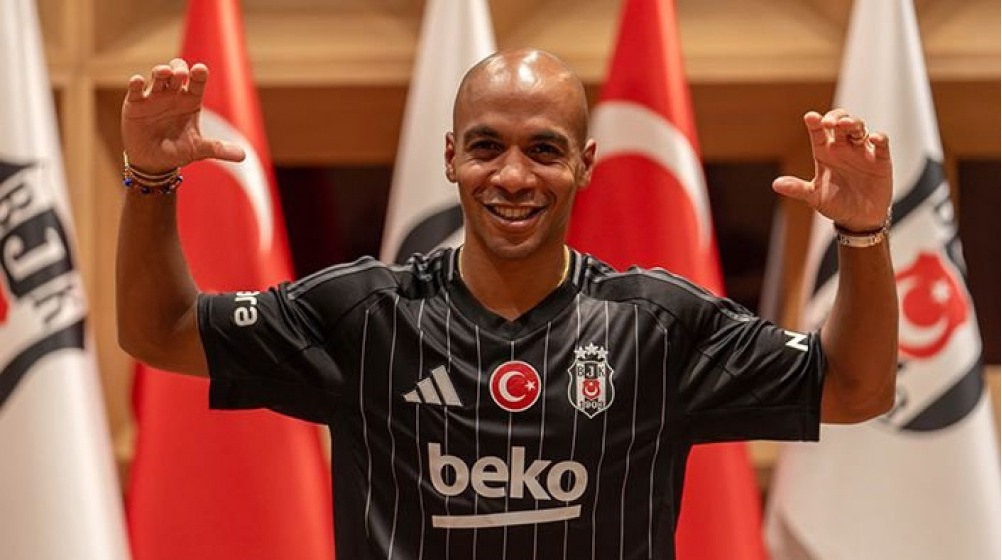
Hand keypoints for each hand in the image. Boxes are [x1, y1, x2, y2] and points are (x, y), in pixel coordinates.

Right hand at [121, 59, 244, 173]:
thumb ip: (218, 149)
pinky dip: (135, 84)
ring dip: (160, 71)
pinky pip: (135, 90)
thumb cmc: (178, 150)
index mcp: (190, 101)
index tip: (201, 70)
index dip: (198, 75)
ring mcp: (153, 97)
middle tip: (181, 74)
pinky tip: (137, 81)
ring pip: (157, 77)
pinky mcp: (135, 104)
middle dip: (179, 69)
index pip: (197, 83)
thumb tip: (243, 156)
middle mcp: (173, 95)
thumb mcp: (199, 150)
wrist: (153, 162)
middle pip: (177, 72)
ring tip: (164, 72)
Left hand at [772, 109, 891, 231]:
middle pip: (840, 123)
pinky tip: (875, 138)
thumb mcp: (814, 197)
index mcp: (825, 153)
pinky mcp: (880, 160)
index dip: (815, 123)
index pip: (818, 133)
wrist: (859, 219)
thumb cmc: (835, 204)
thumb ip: (797, 189)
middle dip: (835, 117)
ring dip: (853, 123)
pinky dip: (880, 139)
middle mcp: (843, 148)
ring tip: (846, 125)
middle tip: (829, 122)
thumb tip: (776, 184)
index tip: (810, 117)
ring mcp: (862, 151)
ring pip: (859, 128)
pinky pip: (882, 145)